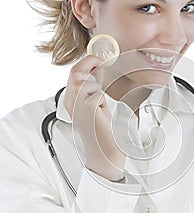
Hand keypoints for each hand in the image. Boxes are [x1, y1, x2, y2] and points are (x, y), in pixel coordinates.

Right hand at [63, 55, 124, 180]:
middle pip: (76, 72)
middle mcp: (70, 103)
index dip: (87, 62)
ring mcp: (77, 106)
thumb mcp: (95, 104)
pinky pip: (98, 93)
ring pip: (88, 82)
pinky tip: (102, 113)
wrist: (104, 153)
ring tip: (100, 104)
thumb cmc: (102, 131)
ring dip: (98, 88)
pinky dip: (103, 99)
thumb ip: (94, 86)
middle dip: (92, 63)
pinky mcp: (88, 109)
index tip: (100, 59)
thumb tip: (99, 66)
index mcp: (70, 100)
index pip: (74, 73)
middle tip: (104, 62)